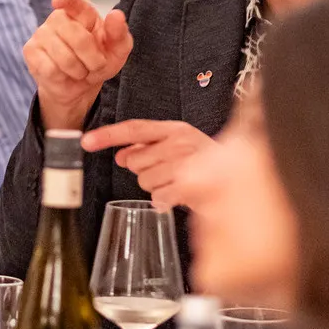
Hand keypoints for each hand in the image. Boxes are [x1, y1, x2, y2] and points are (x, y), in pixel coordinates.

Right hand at [24, 0, 132, 131]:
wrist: (79, 85)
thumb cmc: (98, 61)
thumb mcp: (117, 50)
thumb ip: (119, 33)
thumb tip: (116, 15)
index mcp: (81, 11)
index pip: (72, 0)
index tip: (59, 0)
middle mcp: (58, 17)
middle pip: (79, 39)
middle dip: (93, 60)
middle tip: (96, 65)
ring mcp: (41, 33)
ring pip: (64, 58)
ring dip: (79, 71)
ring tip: (79, 70)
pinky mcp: (30, 50)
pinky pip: (50, 69)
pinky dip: (63, 78)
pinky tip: (63, 75)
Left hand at [83, 119, 215, 210]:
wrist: (243, 181)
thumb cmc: (205, 165)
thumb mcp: (176, 148)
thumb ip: (146, 148)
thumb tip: (120, 154)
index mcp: (175, 129)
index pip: (135, 128)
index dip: (108, 135)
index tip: (85, 141)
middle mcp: (181, 142)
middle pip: (135, 161)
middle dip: (144, 170)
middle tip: (168, 172)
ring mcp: (187, 164)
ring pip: (144, 180)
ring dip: (156, 186)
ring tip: (177, 183)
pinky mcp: (191, 187)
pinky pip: (158, 196)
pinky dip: (164, 200)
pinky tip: (177, 196)